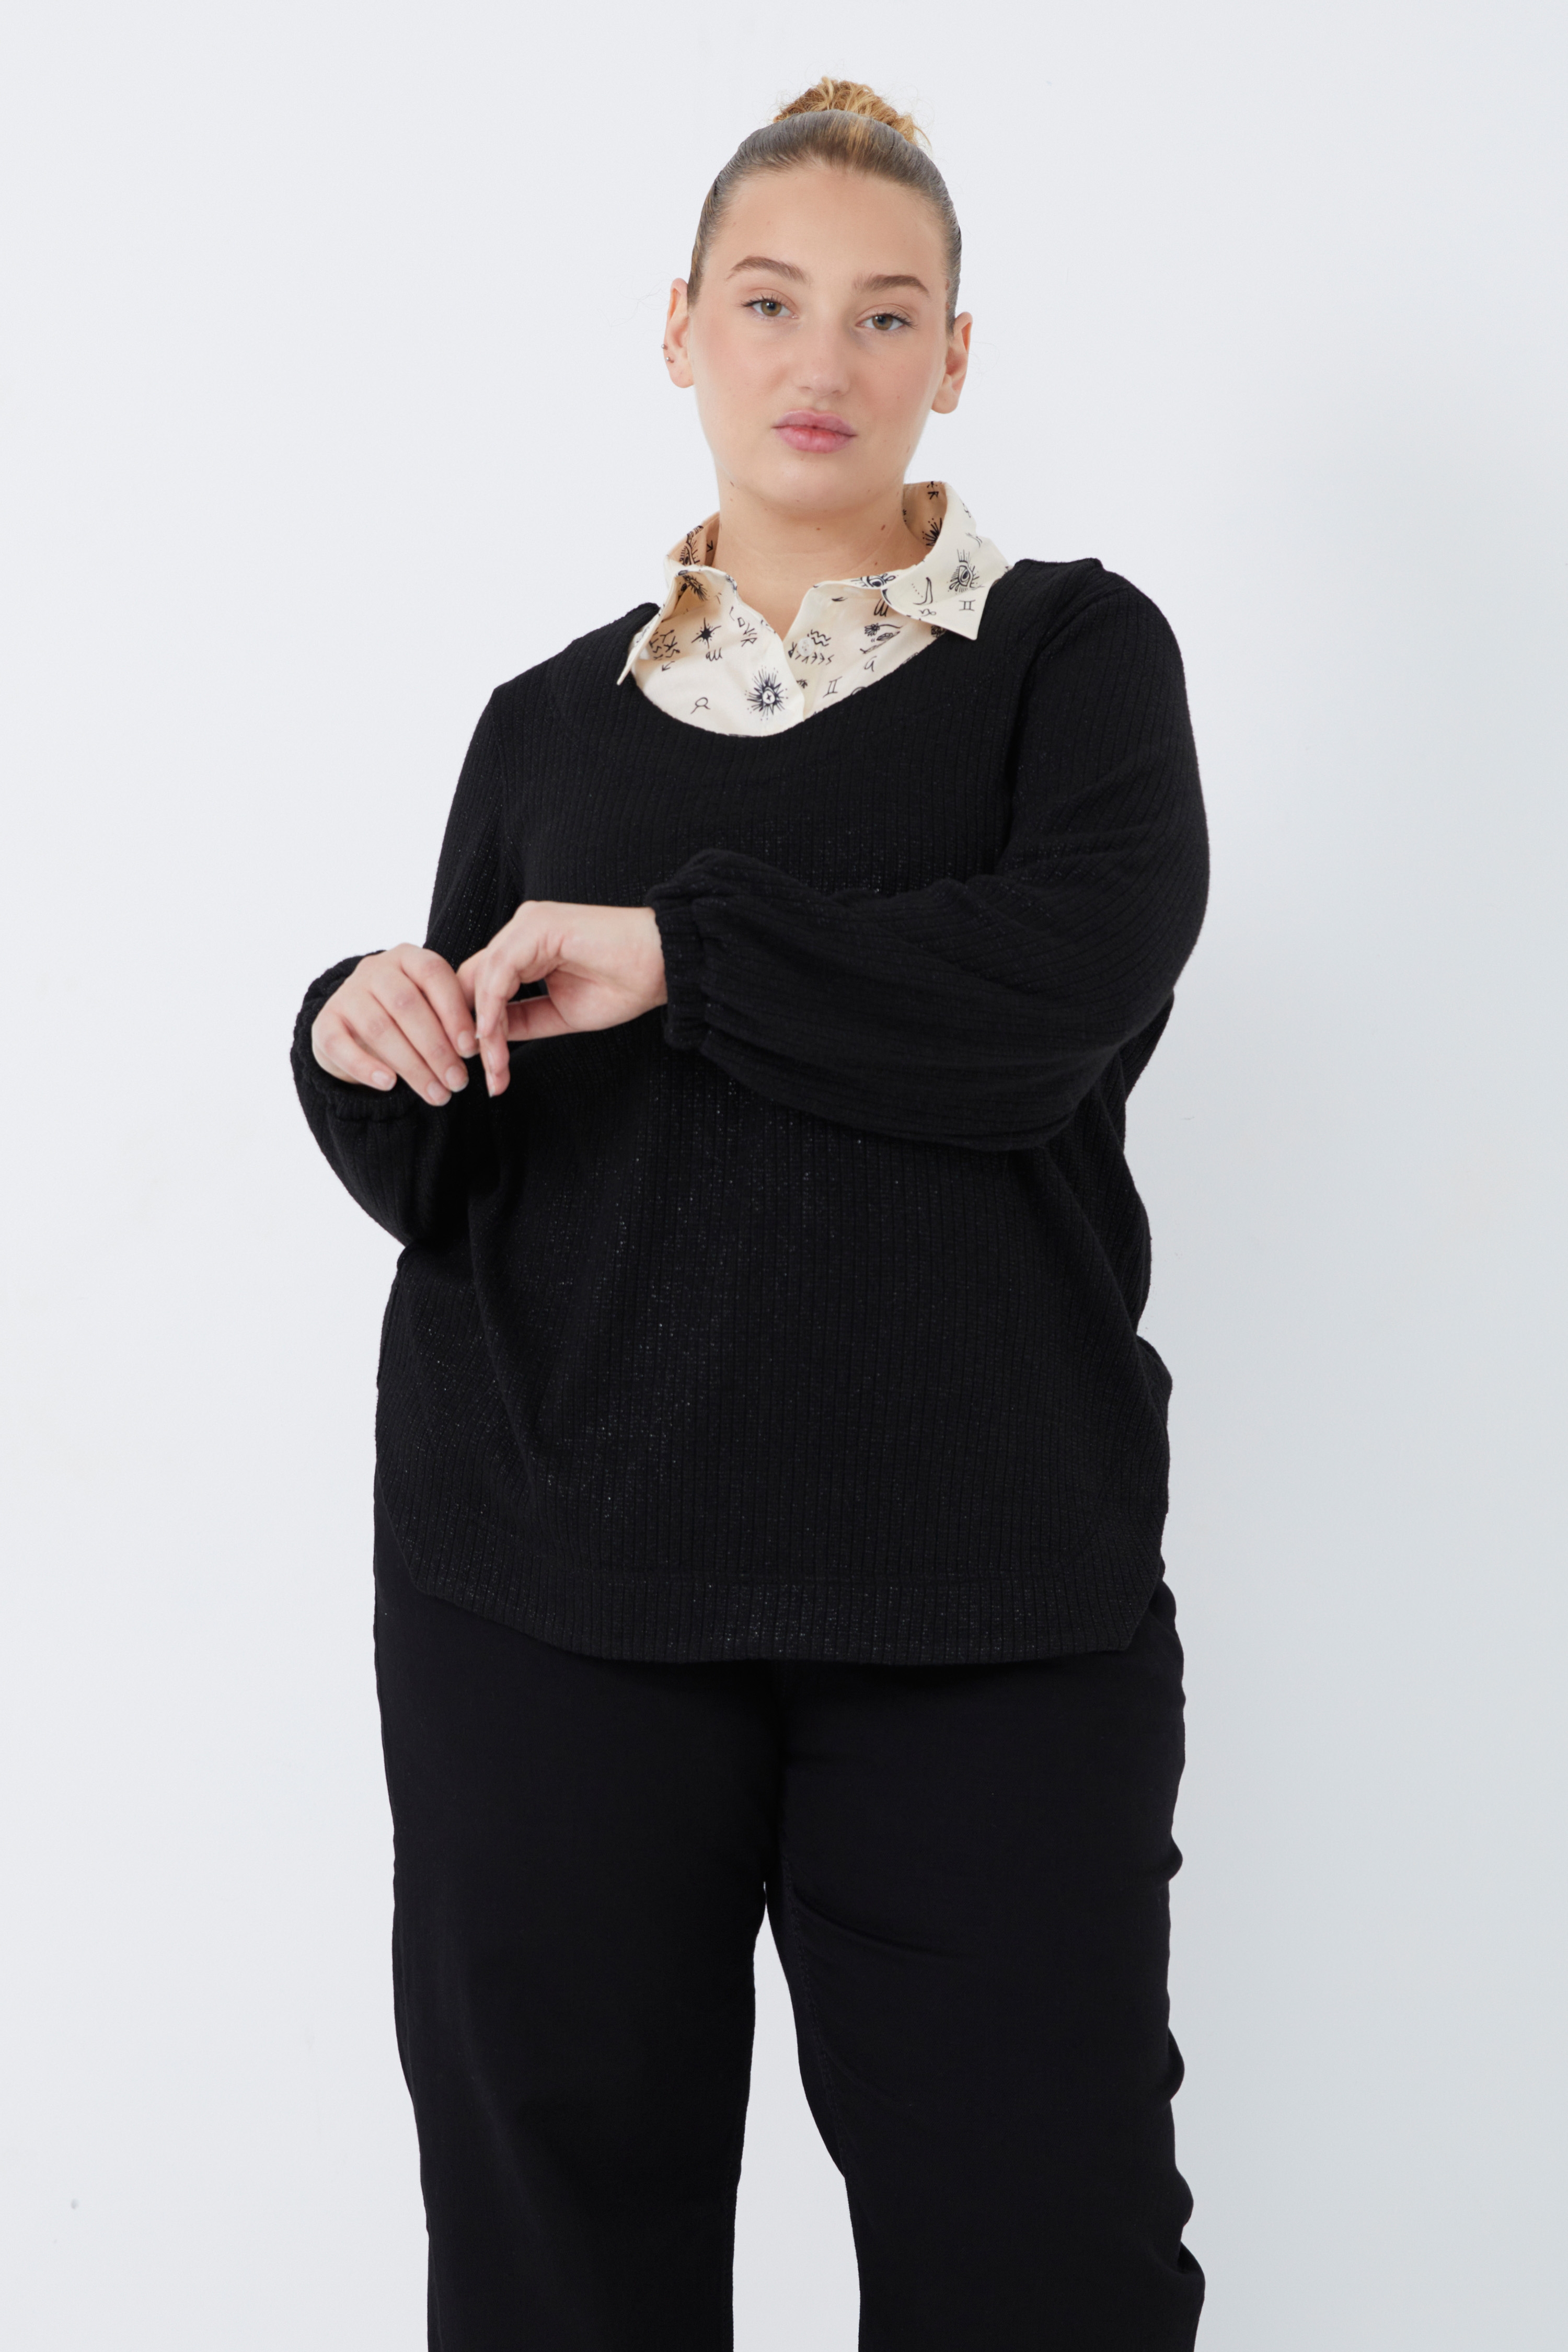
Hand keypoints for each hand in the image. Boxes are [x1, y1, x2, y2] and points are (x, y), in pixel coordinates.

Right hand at [311, 945, 475, 1103]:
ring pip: (378, 1028)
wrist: (355, 1026)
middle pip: (406, 1005)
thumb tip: (480, 1047)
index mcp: (408, 957)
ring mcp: (346, 994)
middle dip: (436, 1048)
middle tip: (457, 1082)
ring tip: (437, 1094)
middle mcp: (374, 969)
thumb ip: (454, 1018)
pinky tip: (389, 1085)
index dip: (454, 1012)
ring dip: (411, 1066)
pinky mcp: (324, 1022)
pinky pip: (341, 1046)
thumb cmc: (408, 1018)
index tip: (471, 1050)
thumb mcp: (432, 1008)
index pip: (433, 974)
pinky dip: (365, 1067)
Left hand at [459, 901, 667, 1096]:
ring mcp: (527, 925)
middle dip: (475, 1030)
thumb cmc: (623, 985)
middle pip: (475, 981)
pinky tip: (494, 1036)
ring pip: (484, 979)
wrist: (664, 965)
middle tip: (486, 1074)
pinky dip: (492, 1006)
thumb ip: (523, 1019)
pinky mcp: (536, 926)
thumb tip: (487, 1039)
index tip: (488, 1068)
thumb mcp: (560, 1012)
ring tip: (494, 1065)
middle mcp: (522, 932)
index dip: (478, 1025)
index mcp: (527, 947)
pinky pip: (500, 970)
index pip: (484, 985)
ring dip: (485, 1028)